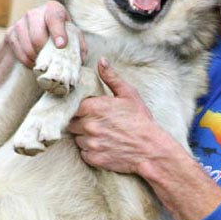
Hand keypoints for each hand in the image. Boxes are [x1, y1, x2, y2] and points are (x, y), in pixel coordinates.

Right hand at [5, 0, 86, 67]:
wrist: (36, 37)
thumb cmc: (60, 36)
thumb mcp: (72, 38)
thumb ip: (79, 46)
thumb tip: (80, 58)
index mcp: (53, 9)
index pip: (54, 17)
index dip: (58, 32)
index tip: (61, 45)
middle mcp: (35, 13)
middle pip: (38, 36)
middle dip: (45, 51)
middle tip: (51, 59)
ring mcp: (20, 22)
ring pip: (27, 45)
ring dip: (36, 57)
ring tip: (43, 61)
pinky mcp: (10, 33)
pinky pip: (18, 51)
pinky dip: (27, 60)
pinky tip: (33, 61)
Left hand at [67, 58, 167, 173]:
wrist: (150, 149)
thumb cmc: (140, 120)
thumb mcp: (129, 94)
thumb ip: (111, 77)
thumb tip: (101, 61)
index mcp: (93, 107)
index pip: (70, 106)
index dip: (77, 107)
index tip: (84, 108)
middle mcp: (88, 125)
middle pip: (71, 122)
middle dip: (80, 121)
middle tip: (95, 121)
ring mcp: (90, 143)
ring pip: (77, 138)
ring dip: (84, 136)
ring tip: (101, 133)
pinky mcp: (93, 158)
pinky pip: (84, 152)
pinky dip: (90, 149)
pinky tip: (104, 145)